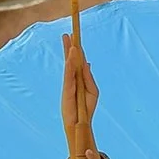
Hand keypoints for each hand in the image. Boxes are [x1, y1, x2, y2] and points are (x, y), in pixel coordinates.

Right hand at [61, 34, 102, 158]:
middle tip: (67, 34)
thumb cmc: (86, 109)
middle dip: (69, 47)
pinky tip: (70, 59)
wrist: (80, 124)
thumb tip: (87, 62)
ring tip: (70, 41)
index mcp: (78, 78)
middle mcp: (71, 80)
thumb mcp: (92, 91)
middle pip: (70, 60)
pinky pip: (68, 77)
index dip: (76, 49)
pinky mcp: (66, 92)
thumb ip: (88, 77)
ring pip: (69, 66)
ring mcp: (68, 85)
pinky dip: (69, 67)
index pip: (76, 61)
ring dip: (69, 53)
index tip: (74, 36)